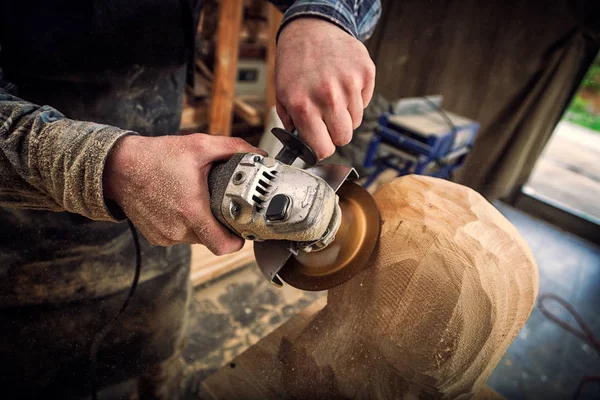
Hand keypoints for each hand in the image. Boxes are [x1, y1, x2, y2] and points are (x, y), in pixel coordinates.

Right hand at [103, 133, 262, 253]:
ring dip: (201, 225)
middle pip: (212, 240)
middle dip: (220, 227)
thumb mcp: (199, 145)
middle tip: (222, 208)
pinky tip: (180, 206)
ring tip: (198, 202)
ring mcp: (165, 235)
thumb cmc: (156, 157)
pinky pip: (179, 236)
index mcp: (192, 211)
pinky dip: (184, 225)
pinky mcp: (155, 236)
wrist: (118, 167)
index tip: (242, 230)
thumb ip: (232, 148)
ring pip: (195, 239)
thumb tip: (257, 153)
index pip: (223, 246)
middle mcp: (178, 228)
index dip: (237, 241)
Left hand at [275, 18, 375, 159]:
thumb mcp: (282, 95)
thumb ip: (292, 124)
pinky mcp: (365, 73)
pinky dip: (356, 99)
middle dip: (335, 134)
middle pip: (344, 138)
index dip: (322, 149)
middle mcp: (328, 96)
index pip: (323, 148)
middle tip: (327, 120)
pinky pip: (365, 102)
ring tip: (333, 97)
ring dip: (346, 115)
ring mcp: (349, 84)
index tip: (321, 144)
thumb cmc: (295, 64)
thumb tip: (303, 147)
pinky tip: (343, 85)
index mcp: (304, 106)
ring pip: (356, 122)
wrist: (310, 30)